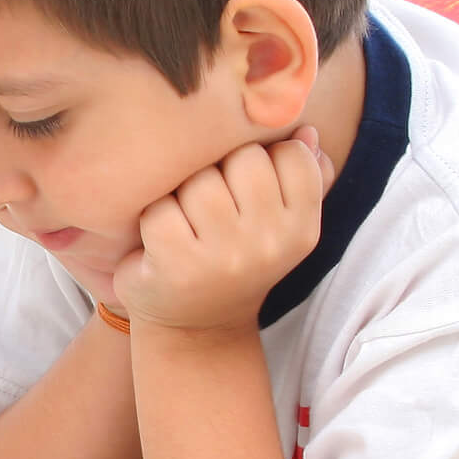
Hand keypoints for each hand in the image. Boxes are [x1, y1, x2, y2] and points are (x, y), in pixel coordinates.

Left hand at [113, 126, 333, 333]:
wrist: (197, 329)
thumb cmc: (234, 259)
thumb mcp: (277, 225)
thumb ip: (301, 176)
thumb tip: (305, 129)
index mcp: (303, 228)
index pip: (290, 154)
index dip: (262, 159)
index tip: (246, 188)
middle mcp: (271, 243)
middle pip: (244, 158)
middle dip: (221, 171)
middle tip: (211, 206)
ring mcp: (225, 256)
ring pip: (200, 180)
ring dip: (184, 193)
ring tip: (187, 222)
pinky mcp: (178, 265)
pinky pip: (160, 209)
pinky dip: (153, 219)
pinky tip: (161, 241)